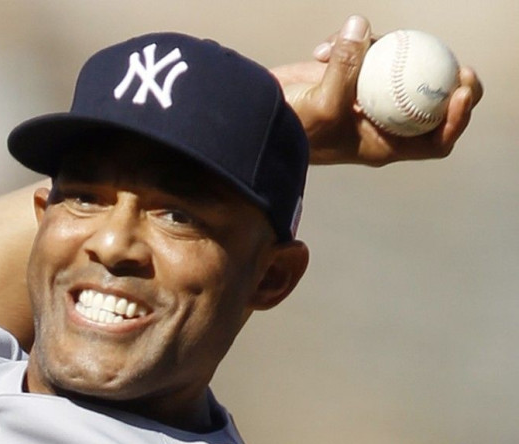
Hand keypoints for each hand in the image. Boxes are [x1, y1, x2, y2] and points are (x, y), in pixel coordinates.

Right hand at [272, 15, 483, 166]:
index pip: (435, 140)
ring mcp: (365, 98)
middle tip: (454, 61)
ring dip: (380, 49)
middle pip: (428, 102)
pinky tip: (323, 49)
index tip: (460, 91)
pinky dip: (348, 44)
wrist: (258, 117)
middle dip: (444, 79)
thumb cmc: (290, 128)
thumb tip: (360, 26)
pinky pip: (364, 53)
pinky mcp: (347, 78)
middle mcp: (380, 122)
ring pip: (396, 68)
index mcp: (382, 143)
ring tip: (349, 44)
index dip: (456, 118)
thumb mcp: (322, 103)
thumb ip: (346, 67)